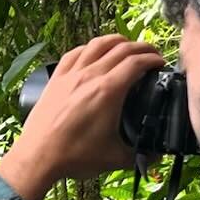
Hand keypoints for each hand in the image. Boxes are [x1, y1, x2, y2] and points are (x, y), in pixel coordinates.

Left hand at [0, 35, 166, 199]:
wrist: (38, 157)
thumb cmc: (75, 156)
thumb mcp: (115, 158)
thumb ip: (141, 155)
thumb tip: (158, 155)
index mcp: (108, 91)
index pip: (137, 62)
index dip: (153, 58)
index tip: (161, 63)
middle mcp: (90, 76)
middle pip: (121, 48)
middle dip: (141, 47)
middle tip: (151, 53)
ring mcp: (71, 75)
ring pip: (97, 44)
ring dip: (117, 40)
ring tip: (127, 45)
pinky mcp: (56, 79)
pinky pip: (75, 53)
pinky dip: (89, 47)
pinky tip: (94, 51)